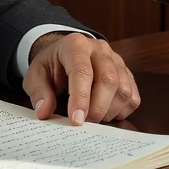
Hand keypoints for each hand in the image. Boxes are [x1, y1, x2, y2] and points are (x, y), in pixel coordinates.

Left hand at [22, 32, 139, 125]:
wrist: (64, 55)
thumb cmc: (51, 66)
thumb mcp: (36, 76)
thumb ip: (39, 92)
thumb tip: (44, 112)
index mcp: (75, 45)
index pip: (82, 71)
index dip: (80, 98)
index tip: (76, 120)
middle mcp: (99, 49)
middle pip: (108, 80)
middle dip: (97, 108)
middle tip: (84, 123)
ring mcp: (116, 60)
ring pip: (124, 90)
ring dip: (109, 112)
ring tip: (92, 117)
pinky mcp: (127, 74)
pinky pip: (132, 98)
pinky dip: (121, 112)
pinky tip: (105, 113)